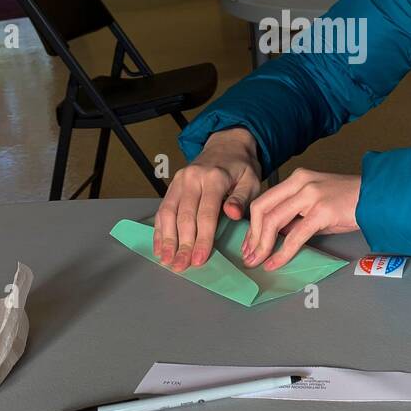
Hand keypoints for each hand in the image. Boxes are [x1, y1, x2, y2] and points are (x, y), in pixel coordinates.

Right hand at [153, 128, 262, 271]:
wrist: (227, 145)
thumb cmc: (241, 168)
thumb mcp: (251, 181)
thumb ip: (241, 199)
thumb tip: (232, 214)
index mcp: (214, 178)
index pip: (206, 214)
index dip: (202, 238)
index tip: (199, 258)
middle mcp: (192, 178)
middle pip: (184, 216)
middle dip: (182, 244)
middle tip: (181, 266)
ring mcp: (179, 181)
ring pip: (168, 213)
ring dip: (166, 239)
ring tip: (167, 260)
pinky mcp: (172, 185)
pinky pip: (162, 209)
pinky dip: (159, 229)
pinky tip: (160, 246)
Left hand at [241, 169, 360, 270]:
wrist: (378, 197)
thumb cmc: (350, 202)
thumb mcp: (316, 203)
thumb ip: (295, 215)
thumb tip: (275, 235)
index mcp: (297, 179)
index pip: (264, 201)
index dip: (252, 225)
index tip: (249, 243)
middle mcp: (300, 182)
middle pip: (262, 210)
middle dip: (252, 236)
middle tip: (249, 256)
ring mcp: (311, 195)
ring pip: (273, 221)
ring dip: (262, 246)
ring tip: (258, 261)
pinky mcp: (322, 211)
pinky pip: (295, 236)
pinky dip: (282, 252)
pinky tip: (276, 263)